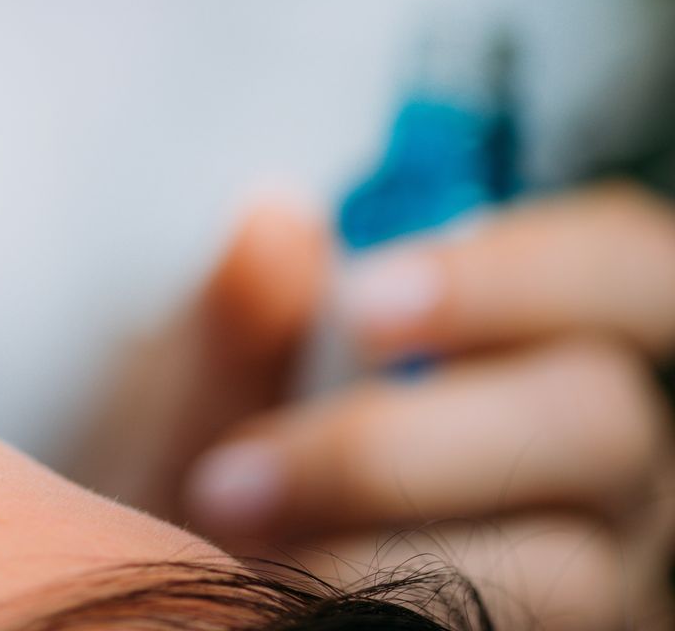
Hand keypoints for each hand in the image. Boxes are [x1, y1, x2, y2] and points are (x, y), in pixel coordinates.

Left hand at [70, 190, 674, 629]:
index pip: (626, 265)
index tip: (366, 300)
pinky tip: (283, 589)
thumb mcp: (214, 370)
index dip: (524, 273)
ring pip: (569, 560)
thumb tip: (273, 225)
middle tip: (246, 460)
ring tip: (231, 524)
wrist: (190, 568)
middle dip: (408, 440)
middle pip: (604, 421)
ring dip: (378, 542)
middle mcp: (608, 449)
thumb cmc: (231, 445)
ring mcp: (600, 562)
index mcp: (557, 328)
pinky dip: (387, 609)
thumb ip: (247, 309)